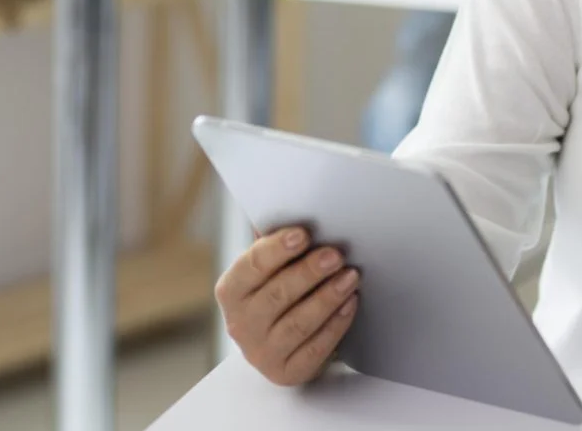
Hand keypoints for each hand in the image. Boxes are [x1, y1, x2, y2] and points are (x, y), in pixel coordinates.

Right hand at [214, 227, 360, 385]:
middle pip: (277, 295)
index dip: (277, 249)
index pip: (251, 266)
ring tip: (350, 277)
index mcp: (231, 291)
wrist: (278, 345)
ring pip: (298, 323)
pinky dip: (335, 325)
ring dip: (327, 298)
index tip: (304, 234)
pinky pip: (315, 348)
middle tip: (336, 255)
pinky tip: (350, 304)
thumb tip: (292, 209)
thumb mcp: (268, 271)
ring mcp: (261, 353)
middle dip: (309, 272)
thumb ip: (274, 245)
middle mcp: (240, 324)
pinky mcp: (286, 373)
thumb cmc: (275, 294)